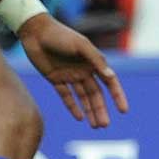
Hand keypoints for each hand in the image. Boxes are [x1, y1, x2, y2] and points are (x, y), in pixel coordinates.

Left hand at [18, 13, 126, 128]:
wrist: (35, 31)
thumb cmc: (60, 35)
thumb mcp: (80, 46)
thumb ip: (96, 60)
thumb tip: (110, 76)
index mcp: (93, 63)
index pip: (109, 83)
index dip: (117, 96)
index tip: (123, 111)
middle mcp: (83, 71)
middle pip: (95, 94)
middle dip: (101, 110)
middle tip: (105, 125)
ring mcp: (70, 76)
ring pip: (82, 97)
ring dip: (89, 111)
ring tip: (96, 126)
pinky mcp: (55, 78)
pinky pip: (66, 95)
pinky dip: (73, 106)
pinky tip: (80, 118)